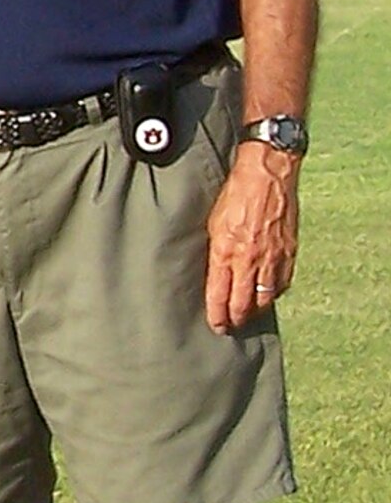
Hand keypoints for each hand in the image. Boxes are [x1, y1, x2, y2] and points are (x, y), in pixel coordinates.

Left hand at [203, 142, 301, 332]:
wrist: (267, 175)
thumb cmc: (233, 194)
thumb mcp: (212, 222)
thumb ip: (215, 250)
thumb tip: (213, 274)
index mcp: (226, 251)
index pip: (220, 294)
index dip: (218, 314)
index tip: (215, 326)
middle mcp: (250, 259)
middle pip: (243, 303)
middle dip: (235, 319)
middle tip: (229, 327)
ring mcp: (272, 257)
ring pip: (264, 298)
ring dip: (254, 309)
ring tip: (246, 315)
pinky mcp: (289, 252)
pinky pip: (282, 283)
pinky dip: (273, 293)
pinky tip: (266, 296)